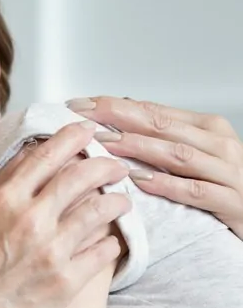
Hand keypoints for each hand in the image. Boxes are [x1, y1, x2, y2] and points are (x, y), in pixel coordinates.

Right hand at [0, 122, 129, 307]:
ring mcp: (51, 249)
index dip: (72, 138)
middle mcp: (30, 219)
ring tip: (121, 200)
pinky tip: (112, 240)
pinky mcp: (67, 280)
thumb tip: (21, 170)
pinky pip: (104, 250)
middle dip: (105, 164)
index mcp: (3, 200)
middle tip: (115, 164)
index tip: (87, 132)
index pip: (45, 155)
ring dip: (116, 200)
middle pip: (82, 176)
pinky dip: (112, 241)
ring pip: (100, 210)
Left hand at [68, 96, 242, 237]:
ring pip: (178, 154)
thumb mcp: (194, 154)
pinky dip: (168, 185)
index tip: (80, 104)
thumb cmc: (224, 184)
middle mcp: (218, 144)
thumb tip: (119, 111)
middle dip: (119, 118)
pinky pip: (196, 192)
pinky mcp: (233, 202)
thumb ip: (161, 134)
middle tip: (84, 116)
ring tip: (105, 144)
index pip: (153, 110)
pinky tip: (141, 181)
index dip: (114, 106)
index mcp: (206, 127)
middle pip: (162, 125)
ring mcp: (228, 172)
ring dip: (138, 148)